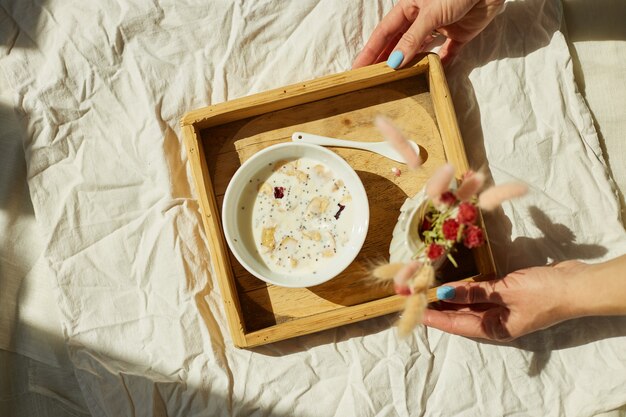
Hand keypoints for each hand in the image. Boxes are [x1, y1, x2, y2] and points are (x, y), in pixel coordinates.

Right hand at [353, 0, 504, 68]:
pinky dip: (439, 65)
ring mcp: (440, 27)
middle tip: (371, 81)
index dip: (370, 51)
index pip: (384, 33)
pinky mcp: (460, 35)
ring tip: (395, 83)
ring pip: (420, 50)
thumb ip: (412, 39)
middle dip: (386, 61)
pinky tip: (430, 77)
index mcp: (409, 8)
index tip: (356, 69)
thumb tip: (394, 63)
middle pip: (398, 43)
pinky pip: (446, 53)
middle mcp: (421, 18)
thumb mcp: (430, 14)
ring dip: (409, 65)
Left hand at [423, 260, 592, 340]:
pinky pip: (482, 294)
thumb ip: (473, 292)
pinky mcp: (508, 295)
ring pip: (470, 305)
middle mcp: (496, 322)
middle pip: (461, 316)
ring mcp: (503, 309)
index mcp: (495, 329)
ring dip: (452, 298)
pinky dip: (468, 289)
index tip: (414, 311)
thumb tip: (443, 294)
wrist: (577, 285)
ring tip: (429, 289)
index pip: (457, 325)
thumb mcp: (505, 291)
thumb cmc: (543, 292)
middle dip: (439, 308)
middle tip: (417, 296)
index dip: (435, 319)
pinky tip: (454, 283)